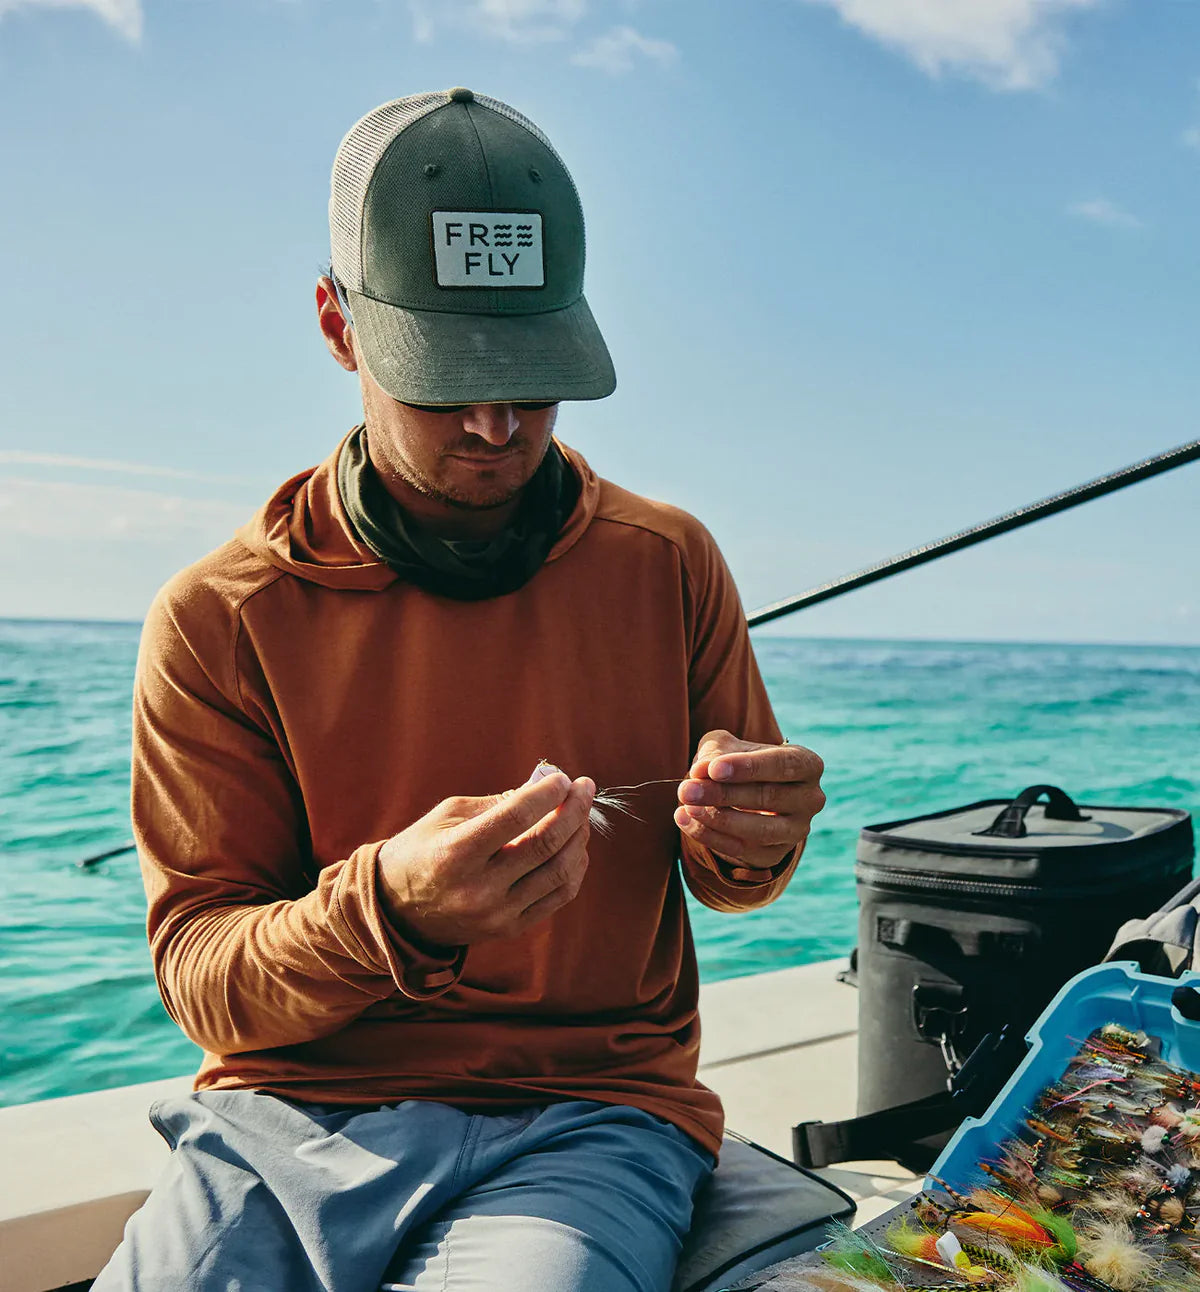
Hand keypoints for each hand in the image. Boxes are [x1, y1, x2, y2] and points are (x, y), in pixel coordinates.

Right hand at [377, 770, 594, 946]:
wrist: (397, 911)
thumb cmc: (422, 849)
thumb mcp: (446, 816)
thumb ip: (497, 802)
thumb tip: (545, 786)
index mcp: (457, 854)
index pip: (516, 818)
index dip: (547, 794)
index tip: (564, 777)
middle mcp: (479, 889)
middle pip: (546, 845)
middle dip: (574, 810)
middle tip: (584, 788)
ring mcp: (497, 914)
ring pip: (560, 872)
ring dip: (579, 837)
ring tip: (581, 815)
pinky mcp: (510, 929)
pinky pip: (558, 896)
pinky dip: (575, 867)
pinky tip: (575, 846)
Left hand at [675, 730, 824, 881]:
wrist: (742, 795)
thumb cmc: (738, 762)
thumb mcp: (726, 747)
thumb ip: (715, 754)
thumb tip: (701, 772)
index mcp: (807, 764)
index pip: (784, 765)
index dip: (749, 768)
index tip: (713, 769)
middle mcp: (810, 799)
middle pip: (769, 798)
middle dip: (724, 794)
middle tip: (688, 790)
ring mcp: (797, 831)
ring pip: (760, 830)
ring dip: (718, 819)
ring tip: (686, 806)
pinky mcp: (775, 855)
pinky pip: (742, 850)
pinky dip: (710, 837)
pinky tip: (685, 820)